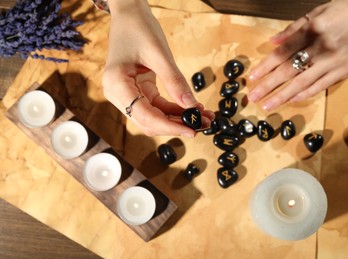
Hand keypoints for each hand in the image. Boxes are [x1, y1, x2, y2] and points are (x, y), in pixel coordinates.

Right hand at [102, 0, 213, 136]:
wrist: (129, 14)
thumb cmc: (139, 27)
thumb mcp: (159, 54)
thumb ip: (175, 81)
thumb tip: (192, 106)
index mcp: (116, 84)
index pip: (145, 116)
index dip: (170, 126)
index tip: (193, 130)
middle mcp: (117, 94)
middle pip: (149, 121)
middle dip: (177, 124)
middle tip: (205, 123)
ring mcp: (126, 94)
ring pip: (154, 117)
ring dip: (178, 119)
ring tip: (204, 117)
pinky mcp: (137, 92)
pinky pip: (157, 107)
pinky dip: (175, 110)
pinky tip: (193, 109)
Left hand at [248, 0, 347, 110]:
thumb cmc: (347, 9)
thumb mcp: (318, 11)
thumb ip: (293, 28)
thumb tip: (272, 42)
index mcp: (311, 30)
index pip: (282, 53)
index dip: (265, 66)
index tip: (252, 77)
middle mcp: (321, 47)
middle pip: (289, 70)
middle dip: (268, 85)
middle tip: (253, 97)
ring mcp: (334, 61)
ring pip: (302, 82)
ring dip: (283, 95)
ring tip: (268, 105)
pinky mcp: (345, 70)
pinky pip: (322, 85)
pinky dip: (306, 93)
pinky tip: (292, 100)